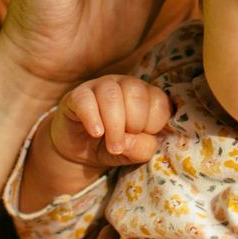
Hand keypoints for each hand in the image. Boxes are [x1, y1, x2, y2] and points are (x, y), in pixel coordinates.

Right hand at [50, 75, 171, 167]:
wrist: (81, 152)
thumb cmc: (114, 146)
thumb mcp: (134, 153)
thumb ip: (143, 148)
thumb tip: (128, 140)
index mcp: (146, 95)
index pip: (159, 101)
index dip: (154, 125)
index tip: (142, 137)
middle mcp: (125, 84)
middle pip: (136, 93)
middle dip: (135, 123)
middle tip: (125, 142)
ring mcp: (101, 86)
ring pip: (112, 95)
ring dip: (115, 125)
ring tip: (113, 147)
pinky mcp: (78, 95)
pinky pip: (86, 100)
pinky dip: (93, 119)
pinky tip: (96, 133)